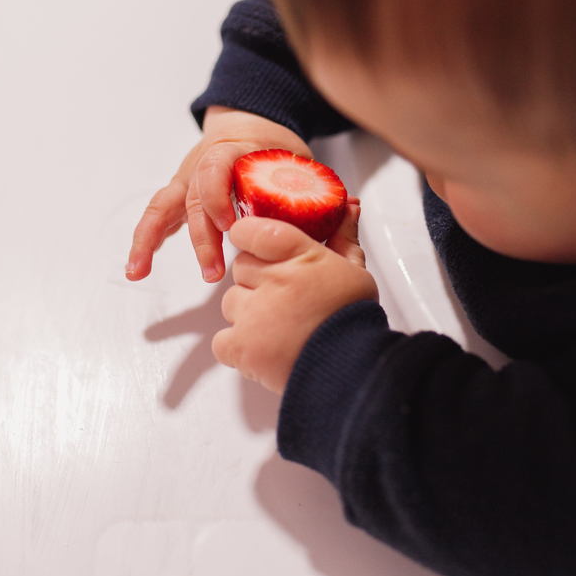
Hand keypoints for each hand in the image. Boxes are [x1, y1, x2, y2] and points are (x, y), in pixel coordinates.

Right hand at [126, 107, 311, 282]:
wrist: (248, 121)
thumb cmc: (272, 145)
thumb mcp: (295, 158)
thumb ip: (312, 183)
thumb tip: (349, 205)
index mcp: (232, 150)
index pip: (215, 168)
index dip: (218, 197)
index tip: (230, 226)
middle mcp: (201, 163)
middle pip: (192, 199)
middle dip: (201, 239)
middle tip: (214, 271)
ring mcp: (187, 178)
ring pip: (163, 205)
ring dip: (150, 239)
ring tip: (139, 270)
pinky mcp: (180, 193)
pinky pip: (157, 215)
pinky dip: (146, 240)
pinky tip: (138, 268)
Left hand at [213, 203, 377, 393]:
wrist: (351, 369)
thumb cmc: (352, 318)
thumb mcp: (354, 270)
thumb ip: (343, 236)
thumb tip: (349, 205)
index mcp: (299, 255)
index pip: (252, 229)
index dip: (249, 236)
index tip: (258, 247)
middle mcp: (273, 279)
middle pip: (241, 267)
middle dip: (256, 280)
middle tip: (282, 297)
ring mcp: (253, 313)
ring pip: (231, 301)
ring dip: (247, 312)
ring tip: (278, 326)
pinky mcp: (242, 346)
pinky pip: (222, 339)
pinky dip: (237, 346)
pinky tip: (263, 348)